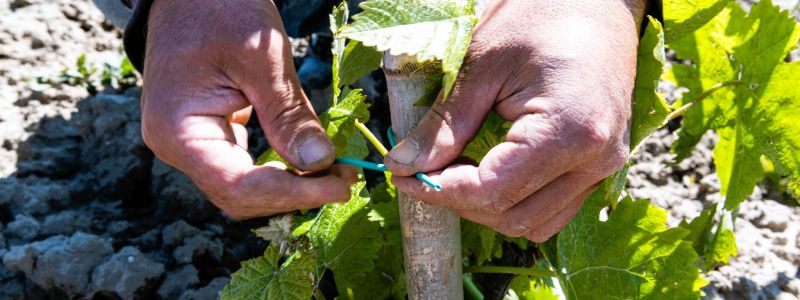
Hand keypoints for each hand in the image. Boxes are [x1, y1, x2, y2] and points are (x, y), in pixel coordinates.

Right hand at [141, 0, 356, 218]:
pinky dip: (278, 171)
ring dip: (290, 186)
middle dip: (296, 193)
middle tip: (346, 179)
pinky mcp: (207, 135)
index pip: (238, 186)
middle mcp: (177, 147)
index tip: (340, 188)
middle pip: (240, 195)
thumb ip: (288, 114)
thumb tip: (320, 164)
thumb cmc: (220, 8)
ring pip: (243, 188)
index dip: (293, 194)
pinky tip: (309, 163)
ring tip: (334, 172)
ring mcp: (190, 144)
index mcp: (178, 131)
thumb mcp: (262, 57)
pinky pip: (243, 168)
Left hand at [384, 0, 645, 241]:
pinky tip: (488, 171)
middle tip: (420, 171)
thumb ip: (445, 123)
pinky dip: (516, 202)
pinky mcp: (601, 165)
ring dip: (486, 208)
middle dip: (458, 201)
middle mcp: (595, 160)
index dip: (438, 190)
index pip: (491, 191)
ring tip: (453, 171)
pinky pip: (553, 208)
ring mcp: (604, 166)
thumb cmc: (542, 14)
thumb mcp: (483, 62)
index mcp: (569, 132)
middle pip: (512, 216)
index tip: (402, 175)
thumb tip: (405, 164)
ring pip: (534, 223)